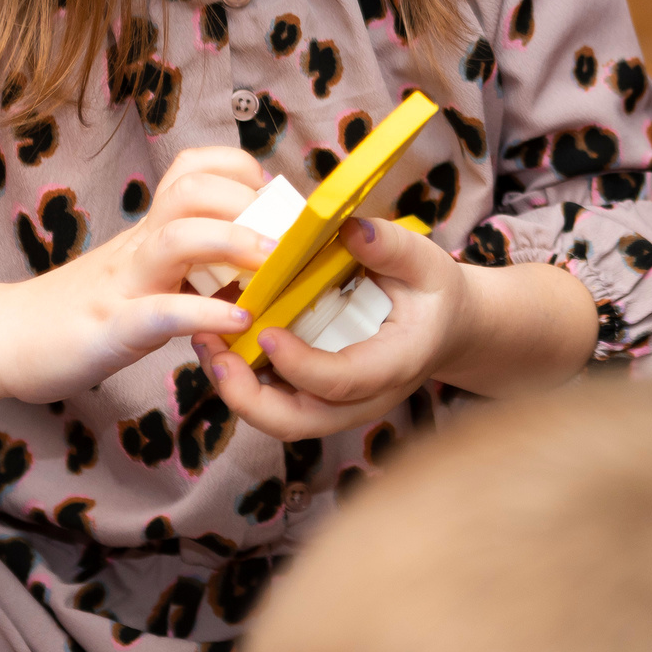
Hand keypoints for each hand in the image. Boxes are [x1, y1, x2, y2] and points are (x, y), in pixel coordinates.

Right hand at [0, 146, 270, 403]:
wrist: (5, 338)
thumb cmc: (89, 306)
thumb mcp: (146, 271)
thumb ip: (193, 257)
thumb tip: (262, 248)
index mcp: (152, 229)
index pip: (194, 168)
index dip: (240, 171)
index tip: (273, 199)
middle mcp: (139, 246)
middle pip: (191, 189)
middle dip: (246, 200)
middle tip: (284, 234)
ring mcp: (123, 284)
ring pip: (176, 238)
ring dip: (231, 241)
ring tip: (270, 261)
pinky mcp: (110, 329)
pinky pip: (159, 314)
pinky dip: (203, 313)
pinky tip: (238, 320)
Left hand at [191, 216, 474, 438]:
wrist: (445, 327)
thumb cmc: (434, 294)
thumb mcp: (427, 263)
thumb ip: (391, 247)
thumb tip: (349, 229)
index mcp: (394, 365)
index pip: (340, 381)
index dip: (298, 363)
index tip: (265, 329)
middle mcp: (362, 399)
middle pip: (297, 422)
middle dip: (246, 395)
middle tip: (213, 349)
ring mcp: (337, 405)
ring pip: (276, 419)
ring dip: (234, 388)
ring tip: (205, 342)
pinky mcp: (316, 397)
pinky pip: (272, 401)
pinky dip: (241, 379)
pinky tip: (220, 340)